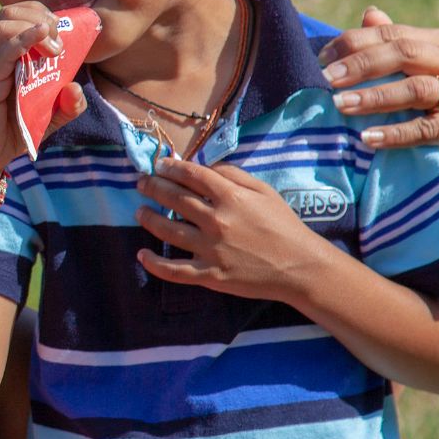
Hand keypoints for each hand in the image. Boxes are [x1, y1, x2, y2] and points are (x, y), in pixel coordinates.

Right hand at [0, 2, 86, 182]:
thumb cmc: (9, 135)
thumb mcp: (46, 120)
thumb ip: (66, 106)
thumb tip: (76, 88)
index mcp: (6, 57)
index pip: (19, 16)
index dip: (43, 16)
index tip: (62, 38)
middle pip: (11, 11)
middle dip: (41, 16)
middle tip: (58, 42)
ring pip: (5, 24)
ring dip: (35, 28)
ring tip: (54, 52)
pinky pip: (3, 50)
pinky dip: (24, 39)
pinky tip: (42, 38)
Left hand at [134, 160, 329, 303]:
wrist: (300, 267)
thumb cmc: (284, 226)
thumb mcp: (265, 191)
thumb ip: (235, 175)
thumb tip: (205, 167)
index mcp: (231, 197)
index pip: (192, 176)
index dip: (172, 167)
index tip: (159, 165)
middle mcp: (217, 220)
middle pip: (175, 199)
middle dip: (153, 187)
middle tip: (141, 183)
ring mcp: (211, 249)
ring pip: (168, 230)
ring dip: (149, 218)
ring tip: (139, 212)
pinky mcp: (209, 274)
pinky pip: (174, 269)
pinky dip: (154, 263)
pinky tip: (142, 254)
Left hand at [319, 7, 438, 199]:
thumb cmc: (418, 111)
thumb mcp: (400, 78)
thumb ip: (386, 47)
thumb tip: (370, 13)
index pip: (393, 34)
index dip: (355, 42)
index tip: (321, 58)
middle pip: (406, 54)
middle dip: (362, 65)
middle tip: (327, 80)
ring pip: (417, 89)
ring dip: (374, 97)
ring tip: (341, 105)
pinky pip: (428, 128)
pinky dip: (395, 133)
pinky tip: (367, 137)